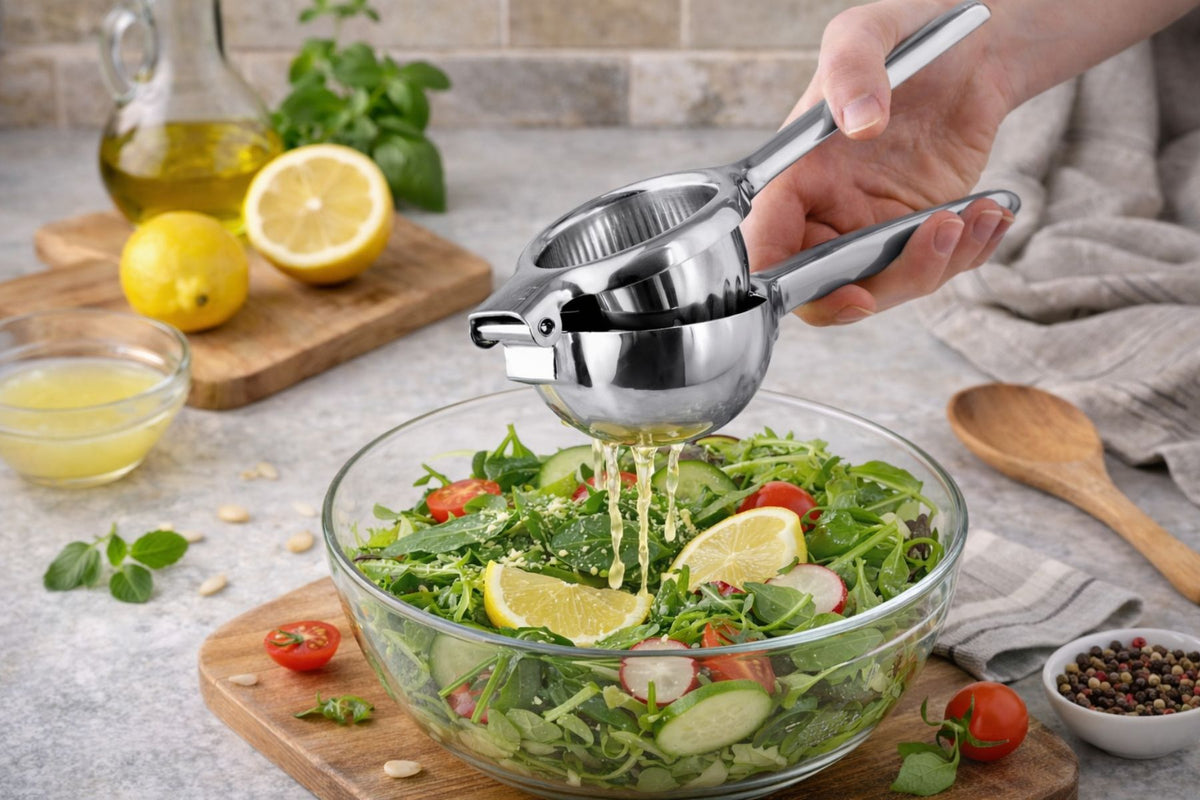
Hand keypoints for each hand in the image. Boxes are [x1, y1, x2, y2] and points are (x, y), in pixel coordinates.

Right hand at [742, 0, 1017, 324]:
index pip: (768, 249)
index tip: (846, 293)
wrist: (975, 43)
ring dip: (939, 264)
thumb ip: (852, 68)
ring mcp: (873, 224)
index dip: (791, 287)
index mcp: (794, 175)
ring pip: (888, 287)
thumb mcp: (868, 30)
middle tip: (936, 238)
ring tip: (974, 215)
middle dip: (884, 286)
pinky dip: (970, 253)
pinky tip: (989, 213)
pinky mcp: (920, 228)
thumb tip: (859, 121)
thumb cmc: (908, 33)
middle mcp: (827, 209)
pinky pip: (936, 267)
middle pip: (828, 289)